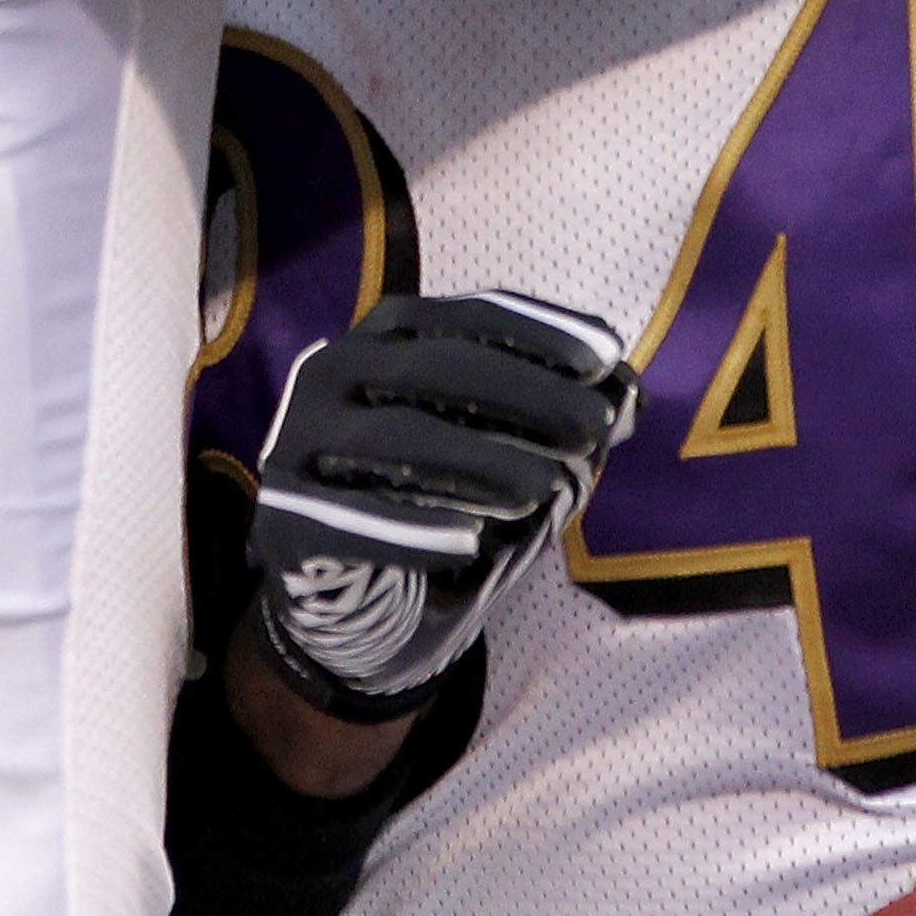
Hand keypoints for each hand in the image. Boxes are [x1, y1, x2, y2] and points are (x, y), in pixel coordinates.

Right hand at [244, 292, 635, 720]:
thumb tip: (631, 397)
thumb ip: (561, 422)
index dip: (540, 331)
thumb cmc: (438, 499)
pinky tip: (471, 544)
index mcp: (387, 336)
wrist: (350, 598)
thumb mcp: (505, 454)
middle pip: (436, 370)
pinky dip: (414, 529)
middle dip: (524, 394)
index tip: (609, 357)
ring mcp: (300, 442)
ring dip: (481, 460)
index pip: (470, 318)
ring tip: (549, 488)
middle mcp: (333, 370)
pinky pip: (351, 519)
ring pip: (398, 438)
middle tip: (594, 429)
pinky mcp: (284, 518)